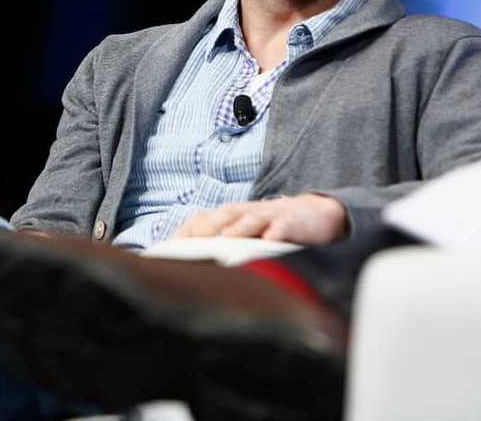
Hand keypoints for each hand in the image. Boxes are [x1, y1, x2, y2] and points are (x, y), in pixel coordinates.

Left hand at [171, 194, 347, 244]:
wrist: (314, 214)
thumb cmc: (269, 228)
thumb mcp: (242, 235)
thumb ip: (217, 246)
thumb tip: (187, 268)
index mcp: (228, 217)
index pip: (200, 222)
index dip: (184, 234)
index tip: (167, 251)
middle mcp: (244, 213)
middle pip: (221, 217)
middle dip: (204, 230)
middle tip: (188, 247)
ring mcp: (268, 216)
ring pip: (250, 218)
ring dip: (237, 228)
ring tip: (225, 240)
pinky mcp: (292, 222)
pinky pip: (283, 225)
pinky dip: (277, 230)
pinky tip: (272, 239)